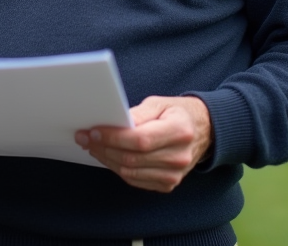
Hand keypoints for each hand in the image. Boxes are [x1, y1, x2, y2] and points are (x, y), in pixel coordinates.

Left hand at [75, 95, 212, 192]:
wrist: (203, 131)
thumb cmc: (177, 113)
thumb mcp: (160, 103)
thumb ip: (138, 114)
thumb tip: (115, 123)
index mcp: (179, 131)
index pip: (140, 140)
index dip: (113, 137)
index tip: (93, 131)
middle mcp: (179, 156)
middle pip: (132, 158)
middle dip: (103, 148)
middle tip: (84, 138)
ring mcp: (175, 174)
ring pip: (131, 172)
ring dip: (107, 159)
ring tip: (92, 146)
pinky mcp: (168, 184)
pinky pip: (136, 180)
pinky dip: (118, 169)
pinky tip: (107, 156)